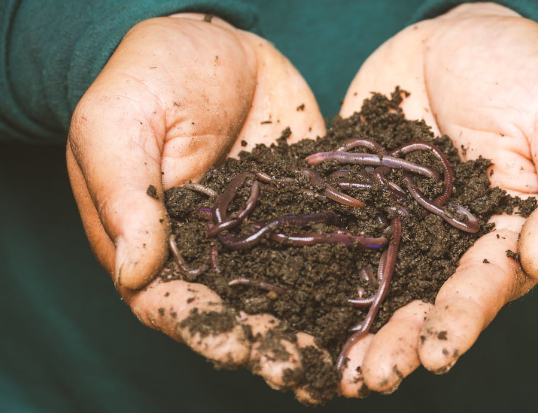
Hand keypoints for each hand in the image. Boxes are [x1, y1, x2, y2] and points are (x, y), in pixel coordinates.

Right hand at [67, 14, 328, 402]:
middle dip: (268, 344)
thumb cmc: (149, 76)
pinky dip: (348, 277)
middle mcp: (213, 251)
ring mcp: (263, 234)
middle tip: (300, 371)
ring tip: (345, 361)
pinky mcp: (304, 209)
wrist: (215, 42)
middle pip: (237, 311)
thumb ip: (125, 195)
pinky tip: (376, 302)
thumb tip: (135, 270)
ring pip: (288, 292)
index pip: (173, 302)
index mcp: (157, 243)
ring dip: (313, 328)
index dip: (202, 328)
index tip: (233, 346)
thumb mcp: (118, 124)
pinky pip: (326, 246)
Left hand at [338, 3, 537, 394]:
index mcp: (502, 234)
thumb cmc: (521, 73)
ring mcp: (398, 226)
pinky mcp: (358, 203)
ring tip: (333, 368)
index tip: (437, 352)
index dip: (462, 319)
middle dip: (400, 342)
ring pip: (376, 286)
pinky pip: (335, 239)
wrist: (452, 38)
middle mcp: (447, 243)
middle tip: (372, 377)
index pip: (485, 285)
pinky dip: (313, 273)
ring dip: (356, 328)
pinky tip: (290, 305)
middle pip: (424, 301)